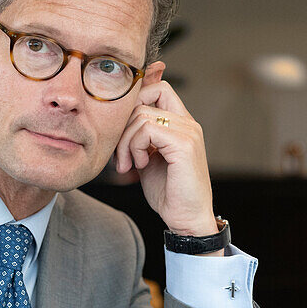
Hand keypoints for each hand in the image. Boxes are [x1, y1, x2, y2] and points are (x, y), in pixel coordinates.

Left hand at [114, 80, 217, 238]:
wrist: (187, 219)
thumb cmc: (168, 192)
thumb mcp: (147, 157)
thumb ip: (138, 136)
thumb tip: (118, 120)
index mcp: (181, 123)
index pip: (157, 88)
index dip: (134, 102)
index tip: (122, 131)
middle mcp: (188, 123)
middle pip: (145, 97)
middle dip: (123, 125)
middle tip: (121, 155)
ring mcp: (188, 131)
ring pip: (141, 115)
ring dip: (126, 142)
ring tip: (130, 165)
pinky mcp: (184, 144)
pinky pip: (147, 129)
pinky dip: (135, 147)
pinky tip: (140, 165)